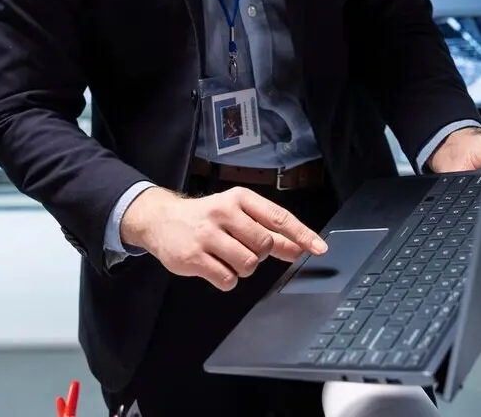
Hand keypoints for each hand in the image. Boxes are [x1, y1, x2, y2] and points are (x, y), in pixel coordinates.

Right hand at [121, 186, 328, 290]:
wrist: (160, 219)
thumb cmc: (206, 218)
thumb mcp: (238, 215)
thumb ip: (269, 232)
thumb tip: (301, 248)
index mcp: (239, 199)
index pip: (278, 217)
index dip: (301, 234)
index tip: (319, 248)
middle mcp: (223, 213)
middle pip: (264, 245)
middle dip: (259, 254)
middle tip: (242, 248)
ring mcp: (207, 236)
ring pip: (248, 265)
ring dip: (243, 269)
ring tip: (226, 257)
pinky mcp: (193, 258)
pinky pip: (227, 280)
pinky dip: (226, 279)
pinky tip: (214, 267)